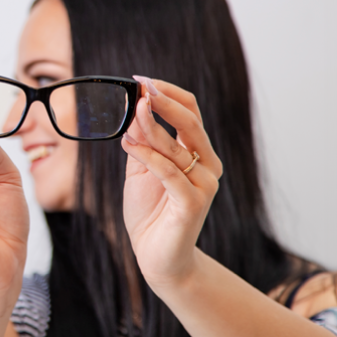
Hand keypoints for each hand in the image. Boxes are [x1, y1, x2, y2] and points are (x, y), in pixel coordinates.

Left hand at [120, 77, 223, 289]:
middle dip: (164, 101)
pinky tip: (128, 144)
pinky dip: (148, 155)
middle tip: (141, 86)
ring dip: (149, 127)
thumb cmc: (151, 212)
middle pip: (191, 122)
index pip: (191, 112)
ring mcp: (204, 185)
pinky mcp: (193, 203)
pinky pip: (169, 172)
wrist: (157, 257)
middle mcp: (207, 166)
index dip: (168, 93)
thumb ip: (141, 142)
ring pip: (176, 146)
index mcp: (198, 154)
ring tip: (130, 114)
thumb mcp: (140, 169)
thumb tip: (134, 109)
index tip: (141, 80)